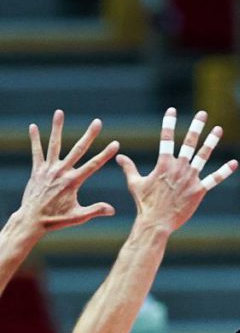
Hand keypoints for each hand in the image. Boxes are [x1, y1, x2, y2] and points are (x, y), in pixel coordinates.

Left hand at [18, 110, 118, 232]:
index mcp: (73, 182)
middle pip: (78, 149)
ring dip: (58, 128)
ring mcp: (48, 170)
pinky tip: (33, 126)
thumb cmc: (56, 220)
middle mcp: (61, 172)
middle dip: (89, 135)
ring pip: (54, 145)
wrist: (31, 220)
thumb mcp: (78, 217)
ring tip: (60, 112)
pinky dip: (35, 139)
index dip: (106, 154)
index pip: (93, 165)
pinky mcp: (37, 170)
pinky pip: (36, 152)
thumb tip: (112, 210)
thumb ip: (95, 210)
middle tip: (98, 122)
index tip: (116, 143)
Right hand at [116, 108, 238, 231]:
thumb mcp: (135, 184)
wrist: (156, 222)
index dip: (168, 123)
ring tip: (218, 129)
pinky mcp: (199, 190)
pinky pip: (214, 179)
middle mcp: (178, 168)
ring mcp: (190, 178)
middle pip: (189, 143)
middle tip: (203, 114)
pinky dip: (225, 171)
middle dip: (196, 127)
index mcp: (163, 164)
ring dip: (211, 142)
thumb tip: (118, 156)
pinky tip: (234, 163)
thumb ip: (129, 168)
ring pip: (203, 156)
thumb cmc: (145, 204)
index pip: (166, 139)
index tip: (172, 110)